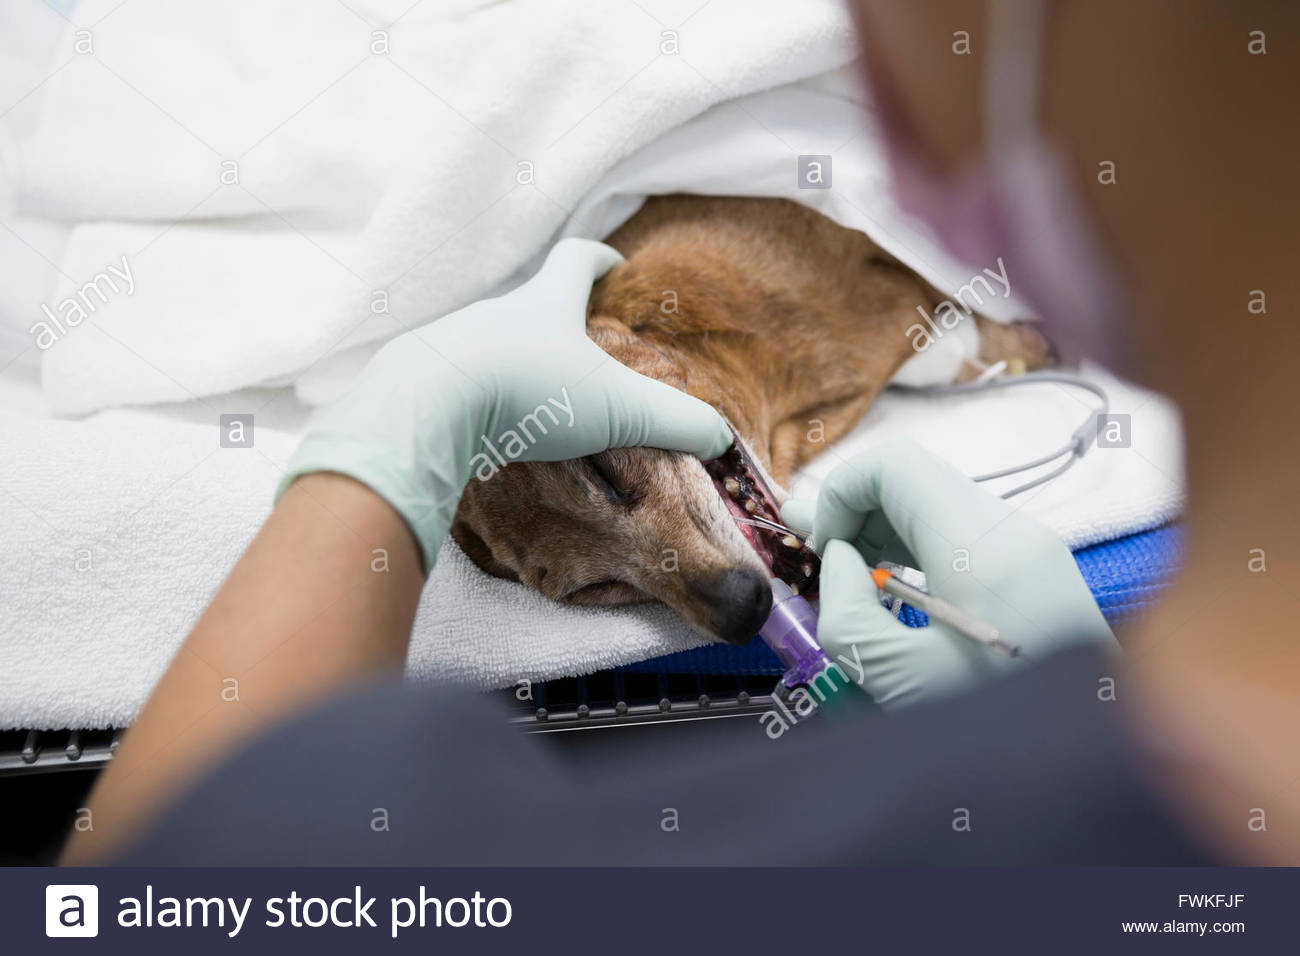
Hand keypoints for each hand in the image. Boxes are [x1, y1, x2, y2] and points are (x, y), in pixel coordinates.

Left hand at [280, 238, 730, 570]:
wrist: (426, 408)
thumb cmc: (529, 390)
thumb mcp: (617, 407)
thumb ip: (674, 421)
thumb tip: (720, 436)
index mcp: (546, 303)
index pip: (575, 260)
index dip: (598, 259)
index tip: (613, 264)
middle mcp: (496, 313)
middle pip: (530, 303)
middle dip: (555, 321)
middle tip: (581, 350)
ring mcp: (453, 345)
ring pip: (491, 345)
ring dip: (514, 363)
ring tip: (534, 400)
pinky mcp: (421, 383)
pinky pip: (457, 384)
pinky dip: (477, 399)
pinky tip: (485, 429)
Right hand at [782, 440, 1116, 708]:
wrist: (1103, 768)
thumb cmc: (1006, 738)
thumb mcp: (903, 680)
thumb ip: (847, 612)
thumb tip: (838, 561)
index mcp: (981, 546)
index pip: (893, 465)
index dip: (839, 494)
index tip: (820, 551)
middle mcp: (1013, 531)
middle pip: (914, 481)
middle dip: (854, 512)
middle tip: (811, 555)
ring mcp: (1033, 549)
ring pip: (936, 506)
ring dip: (882, 533)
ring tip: (844, 577)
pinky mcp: (1039, 573)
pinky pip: (961, 537)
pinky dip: (915, 552)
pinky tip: (891, 592)